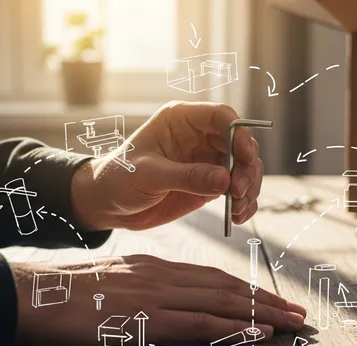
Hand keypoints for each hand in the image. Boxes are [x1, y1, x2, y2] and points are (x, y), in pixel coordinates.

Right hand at [9, 255, 305, 345]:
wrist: (30, 294)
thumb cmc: (64, 294)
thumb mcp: (111, 284)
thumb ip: (142, 289)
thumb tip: (165, 303)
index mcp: (154, 267)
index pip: (212, 276)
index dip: (246, 289)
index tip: (271, 300)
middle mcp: (162, 274)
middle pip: (226, 286)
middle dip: (266, 300)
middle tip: (297, 313)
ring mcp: (155, 293)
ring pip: (221, 300)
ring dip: (261, 312)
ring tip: (290, 322)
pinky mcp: (146, 316)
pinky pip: (199, 320)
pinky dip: (232, 325)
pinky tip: (257, 330)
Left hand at [70, 101, 263, 230]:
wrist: (108, 204)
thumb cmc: (118, 178)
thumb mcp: (148, 175)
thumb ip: (187, 176)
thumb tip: (224, 180)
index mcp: (182, 120)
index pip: (222, 117)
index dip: (239, 134)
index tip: (245, 157)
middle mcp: (200, 137)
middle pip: (240, 144)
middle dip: (246, 168)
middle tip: (238, 192)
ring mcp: (207, 160)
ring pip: (244, 168)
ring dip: (249, 188)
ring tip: (238, 210)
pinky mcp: (210, 183)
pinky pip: (237, 189)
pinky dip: (243, 203)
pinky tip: (239, 217)